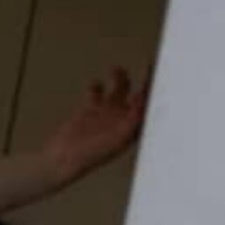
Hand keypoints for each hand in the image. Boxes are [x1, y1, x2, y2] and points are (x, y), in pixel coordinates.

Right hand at [44, 67, 149, 185]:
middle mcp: (122, 121)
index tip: (162, 77)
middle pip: (138, 96)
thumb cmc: (90, 155)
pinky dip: (96, 86)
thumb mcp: (117, 139)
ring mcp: (106, 115)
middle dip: (144, 81)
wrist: (63, 160)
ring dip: (119, 78)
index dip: (156, 93)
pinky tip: (94, 86)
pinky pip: (97, 92)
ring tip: (116, 69)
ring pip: (118, 90)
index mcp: (132, 130)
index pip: (149, 108)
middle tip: (149, 65)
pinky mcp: (90, 111)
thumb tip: (144, 104)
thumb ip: (132, 121)